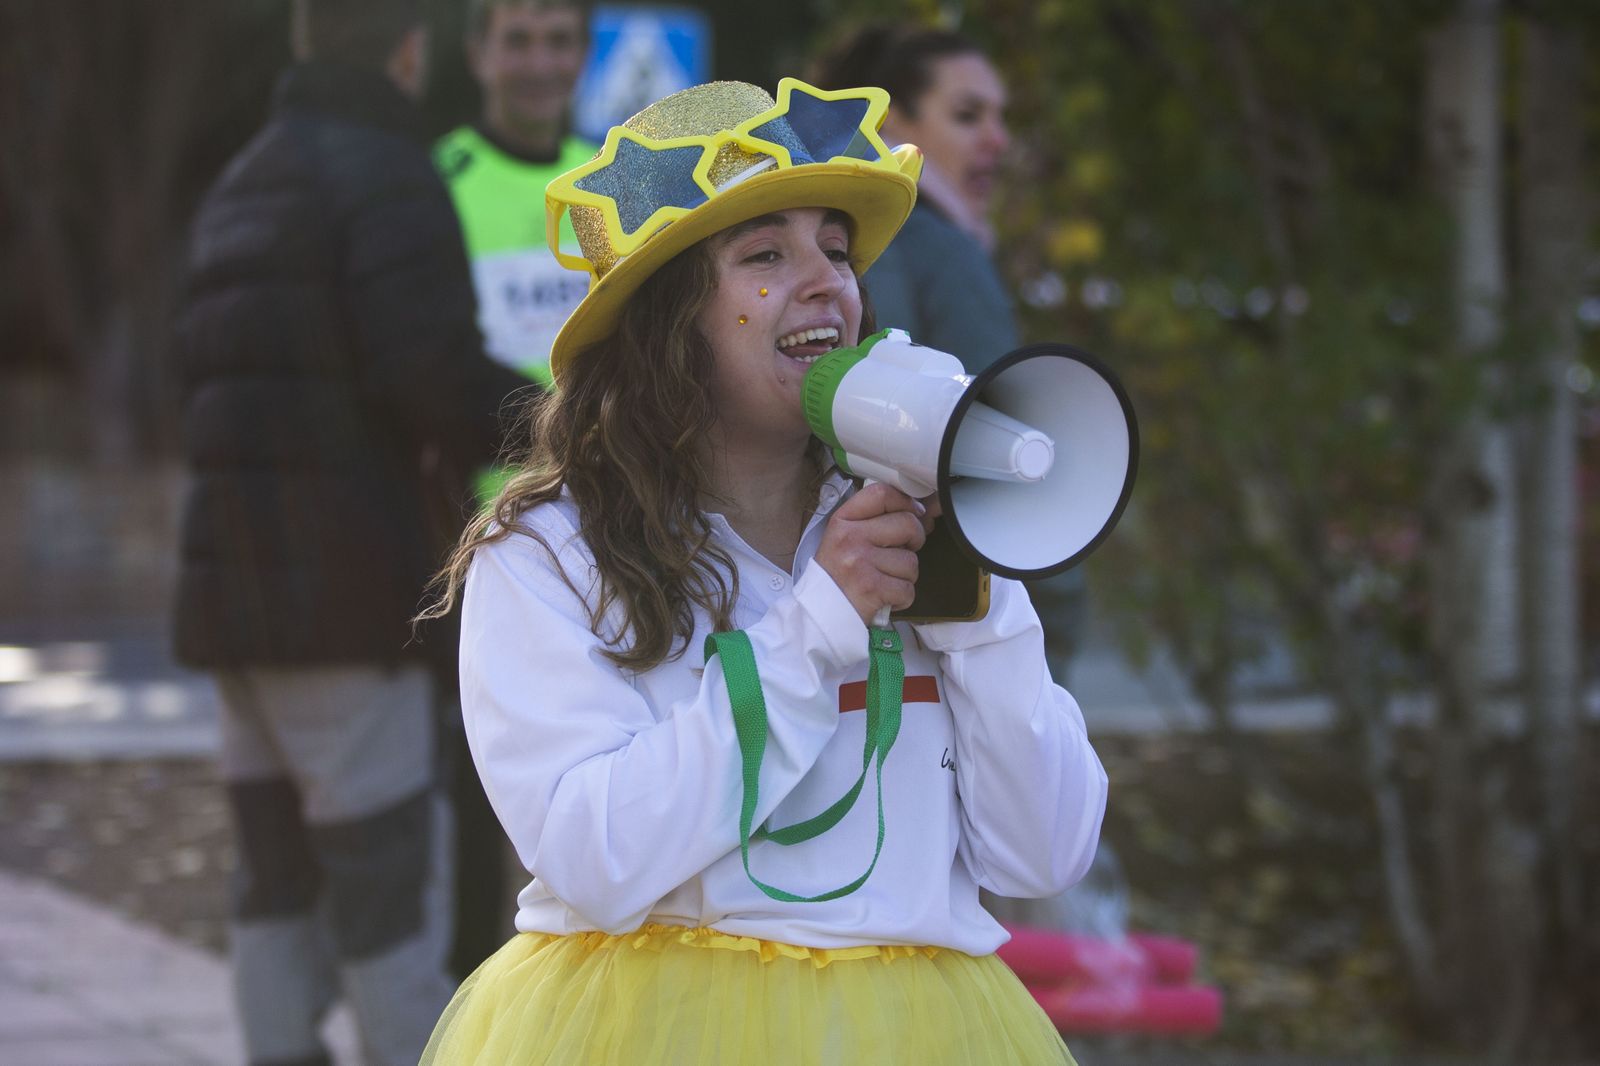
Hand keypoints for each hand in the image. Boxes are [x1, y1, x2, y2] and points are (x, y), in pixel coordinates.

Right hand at [815, 482, 933, 624]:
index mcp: (843, 522)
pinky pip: (908, 588)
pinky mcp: (872, 588)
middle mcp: (851, 538)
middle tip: (903, 551)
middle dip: (915, 539)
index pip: (881, 494)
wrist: (816, 615)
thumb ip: (873, 522)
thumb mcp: (842, 539)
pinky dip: (902, 598)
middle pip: (907, 524)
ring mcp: (861, 563)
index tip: (914, 513)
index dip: (906, 501)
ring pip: (911, 561)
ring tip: (886, 580)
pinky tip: (886, 597)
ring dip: (906, 575)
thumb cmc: (834, 577)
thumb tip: (918, 513)